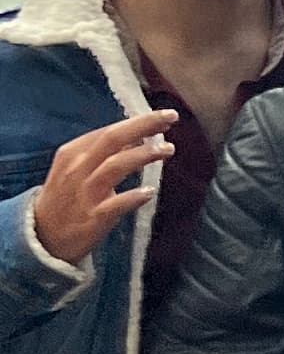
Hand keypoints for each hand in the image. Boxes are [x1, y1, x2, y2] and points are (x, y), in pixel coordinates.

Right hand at [30, 112, 175, 264]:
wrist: (42, 237)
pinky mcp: (92, 218)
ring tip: (168, 149)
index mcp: (73, 153)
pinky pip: (115, 205)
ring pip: (114, 167)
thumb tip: (138, 136)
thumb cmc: (66, 198)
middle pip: (112, 140)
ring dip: (143, 155)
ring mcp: (85, 194)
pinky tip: (150, 192)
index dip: (138, 121)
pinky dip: (133, 197)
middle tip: (171, 117)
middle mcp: (77, 169)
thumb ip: (104, 153)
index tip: (164, 116)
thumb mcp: (77, 169)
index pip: (108, 131)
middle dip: (143, 125)